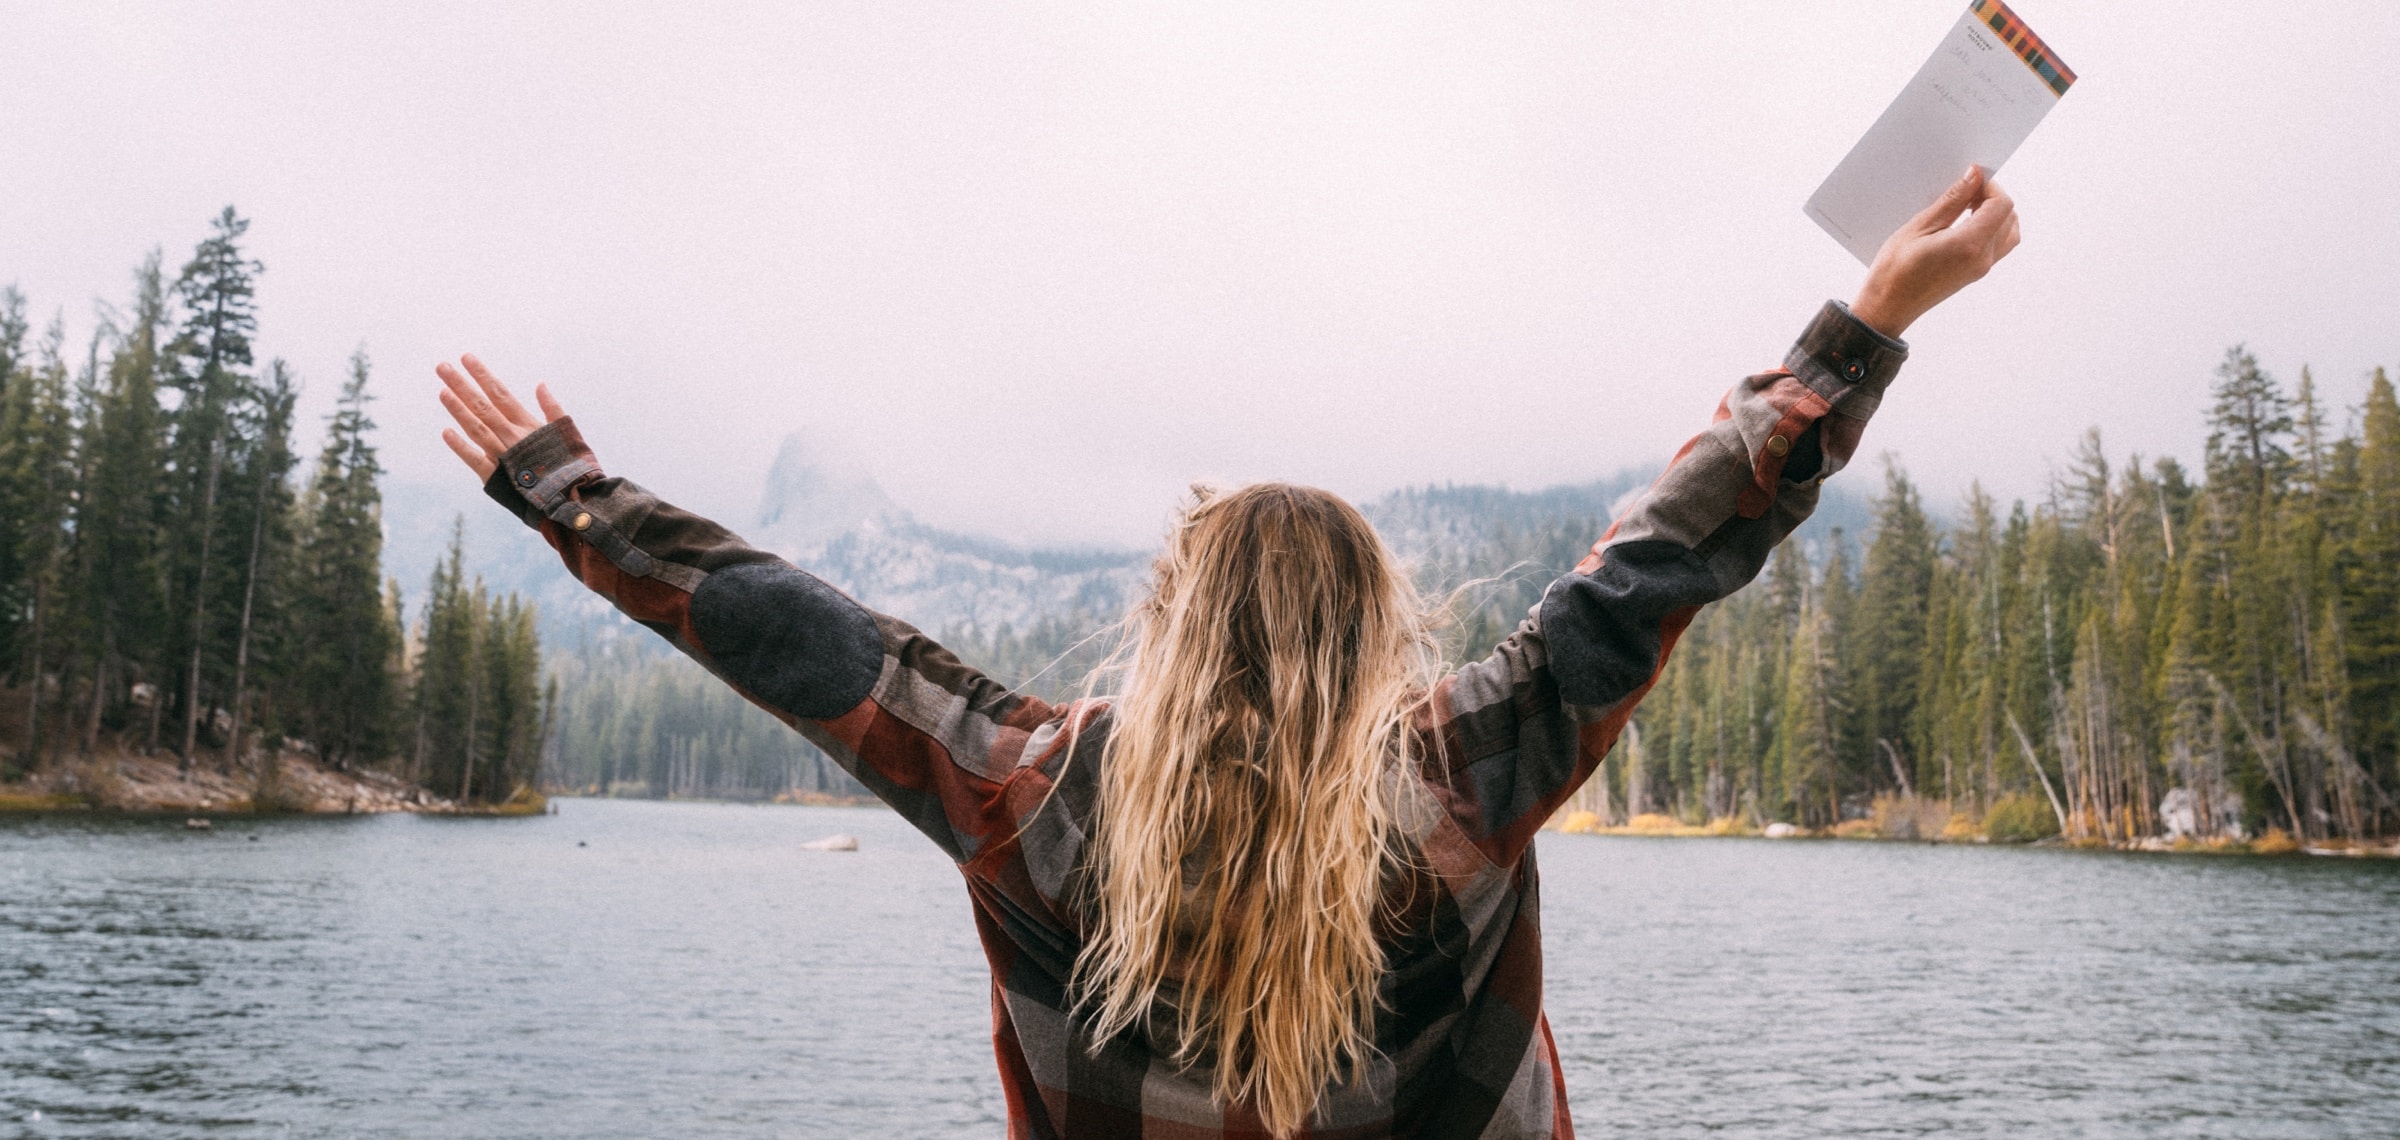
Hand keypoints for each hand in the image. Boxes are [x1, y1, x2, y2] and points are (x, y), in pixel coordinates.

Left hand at [436, 354, 566, 481]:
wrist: (573, 500)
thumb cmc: (572, 467)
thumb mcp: (568, 434)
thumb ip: (553, 409)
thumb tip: (540, 384)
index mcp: (529, 425)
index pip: (500, 394)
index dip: (482, 376)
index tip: (466, 358)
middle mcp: (513, 437)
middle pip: (483, 406)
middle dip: (462, 385)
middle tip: (442, 367)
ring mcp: (503, 457)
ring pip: (476, 428)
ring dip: (458, 409)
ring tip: (441, 391)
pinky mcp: (497, 478)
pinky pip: (475, 460)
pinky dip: (461, 447)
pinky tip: (446, 432)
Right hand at [1848, 165, 2020, 338]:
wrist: (1887, 306)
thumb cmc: (1894, 270)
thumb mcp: (1919, 227)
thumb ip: (1952, 200)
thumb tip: (1974, 176)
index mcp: (1969, 244)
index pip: (2001, 204)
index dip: (1989, 187)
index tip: (1969, 180)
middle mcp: (1982, 258)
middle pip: (2008, 215)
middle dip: (1991, 197)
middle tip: (1965, 192)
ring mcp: (1981, 268)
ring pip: (2008, 231)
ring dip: (1995, 213)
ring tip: (1967, 208)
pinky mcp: (1976, 273)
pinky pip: (1999, 245)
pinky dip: (1991, 228)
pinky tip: (1966, 224)